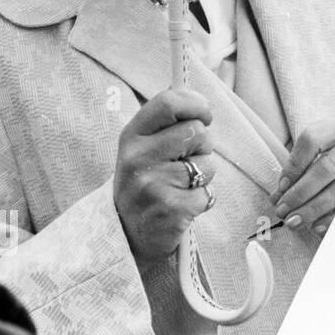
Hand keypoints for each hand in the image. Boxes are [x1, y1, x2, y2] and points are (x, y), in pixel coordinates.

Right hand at [114, 88, 215, 261]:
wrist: (126, 234)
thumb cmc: (146, 181)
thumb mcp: (144, 147)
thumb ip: (167, 123)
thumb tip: (200, 100)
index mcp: (132, 136)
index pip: (168, 102)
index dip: (196, 104)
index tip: (205, 115)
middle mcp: (138, 157)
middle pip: (197, 131)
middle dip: (203, 145)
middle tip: (186, 161)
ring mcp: (153, 184)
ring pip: (207, 164)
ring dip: (203, 175)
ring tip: (179, 186)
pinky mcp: (171, 209)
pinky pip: (208, 193)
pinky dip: (202, 200)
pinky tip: (182, 206)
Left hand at [270, 114, 334, 234]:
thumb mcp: (328, 144)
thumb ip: (302, 165)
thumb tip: (278, 196)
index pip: (312, 139)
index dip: (293, 165)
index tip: (281, 187)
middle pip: (327, 167)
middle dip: (301, 192)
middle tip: (283, 210)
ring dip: (314, 208)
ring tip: (294, 221)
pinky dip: (333, 218)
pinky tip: (317, 226)